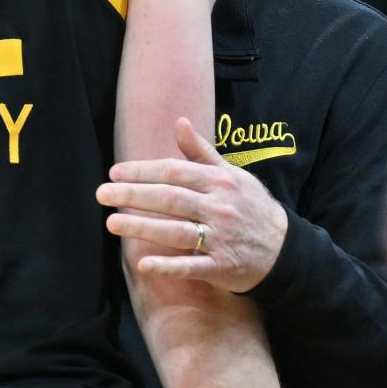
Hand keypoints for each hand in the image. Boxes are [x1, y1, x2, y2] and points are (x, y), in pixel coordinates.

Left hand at [96, 117, 288, 291]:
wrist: (285, 249)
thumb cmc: (251, 206)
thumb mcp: (232, 174)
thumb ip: (201, 152)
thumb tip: (180, 121)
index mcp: (219, 182)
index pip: (174, 172)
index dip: (143, 171)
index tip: (115, 172)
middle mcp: (219, 208)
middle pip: (170, 199)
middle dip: (133, 195)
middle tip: (101, 194)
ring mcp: (221, 238)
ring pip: (176, 231)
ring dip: (142, 227)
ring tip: (112, 223)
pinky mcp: (222, 266)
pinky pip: (191, 266)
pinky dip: (168, 266)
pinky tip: (144, 264)